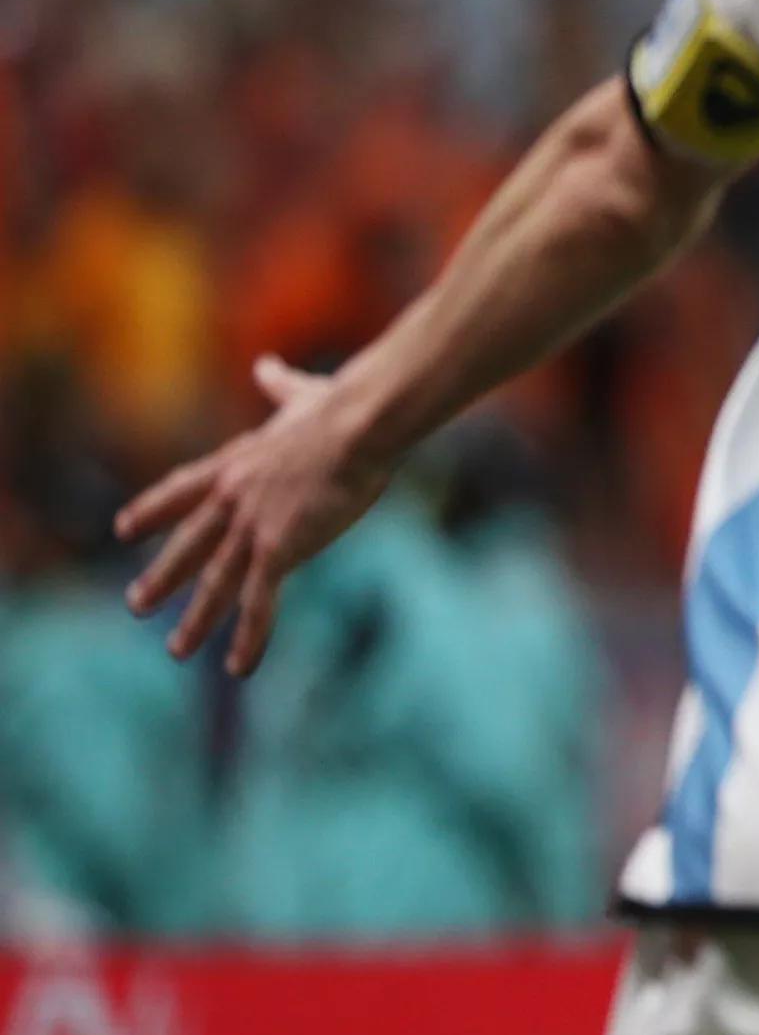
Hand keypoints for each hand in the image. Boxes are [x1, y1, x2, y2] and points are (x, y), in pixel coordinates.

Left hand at [116, 355, 394, 675]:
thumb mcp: (300, 396)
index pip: (180, 490)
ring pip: (216, 583)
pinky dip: (248, 637)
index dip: (152, 511)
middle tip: (137, 605)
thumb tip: (266, 367)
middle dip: (161, 577)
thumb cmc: (339, 408)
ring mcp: (251, 527)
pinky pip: (259, 603)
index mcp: (235, 462)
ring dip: (196, 619)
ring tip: (177, 650)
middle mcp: (232, 498)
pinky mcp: (278, 550)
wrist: (358, 424)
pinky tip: (238, 667)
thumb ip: (279, 386)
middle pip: (188, 547)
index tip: (123, 529)